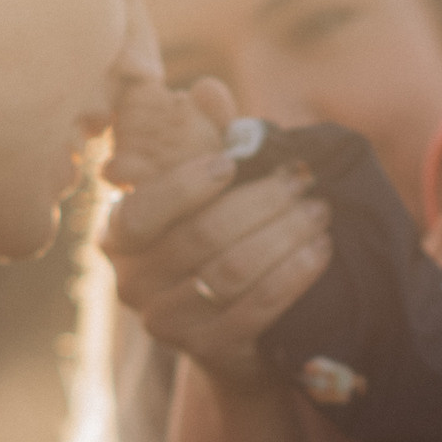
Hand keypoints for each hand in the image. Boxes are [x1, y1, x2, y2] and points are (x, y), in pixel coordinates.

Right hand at [97, 80, 332, 386]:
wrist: (232, 334)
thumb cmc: (215, 239)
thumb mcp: (206, 188)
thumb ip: (204, 137)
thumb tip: (207, 90)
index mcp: (120, 236)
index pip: (142, 212)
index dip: (185, 186)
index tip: (230, 162)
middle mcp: (132, 283)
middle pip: (202, 238)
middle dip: (262, 203)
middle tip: (304, 181)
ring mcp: (167, 323)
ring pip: (233, 272)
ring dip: (286, 235)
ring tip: (320, 212)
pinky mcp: (208, 351)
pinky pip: (258, 308)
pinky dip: (295, 274)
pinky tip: (321, 250)